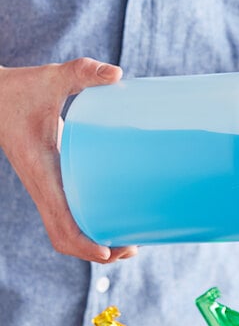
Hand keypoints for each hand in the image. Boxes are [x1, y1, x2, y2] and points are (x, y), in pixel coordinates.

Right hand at [0, 58, 138, 262]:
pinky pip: (67, 214)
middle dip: (96, 250)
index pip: (59, 222)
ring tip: (129, 242)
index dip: (82, 242)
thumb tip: (117, 73)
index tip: (109, 252)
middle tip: (132, 248)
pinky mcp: (52, 180)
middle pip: (65, 237)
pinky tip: (112, 219)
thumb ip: (81, 73)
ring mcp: (46, 187)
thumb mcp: (50, 79)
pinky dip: (87, 226)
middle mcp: (43, 186)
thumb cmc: (19, 89)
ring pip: (65, 230)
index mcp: (41, 172)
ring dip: (93, 242)